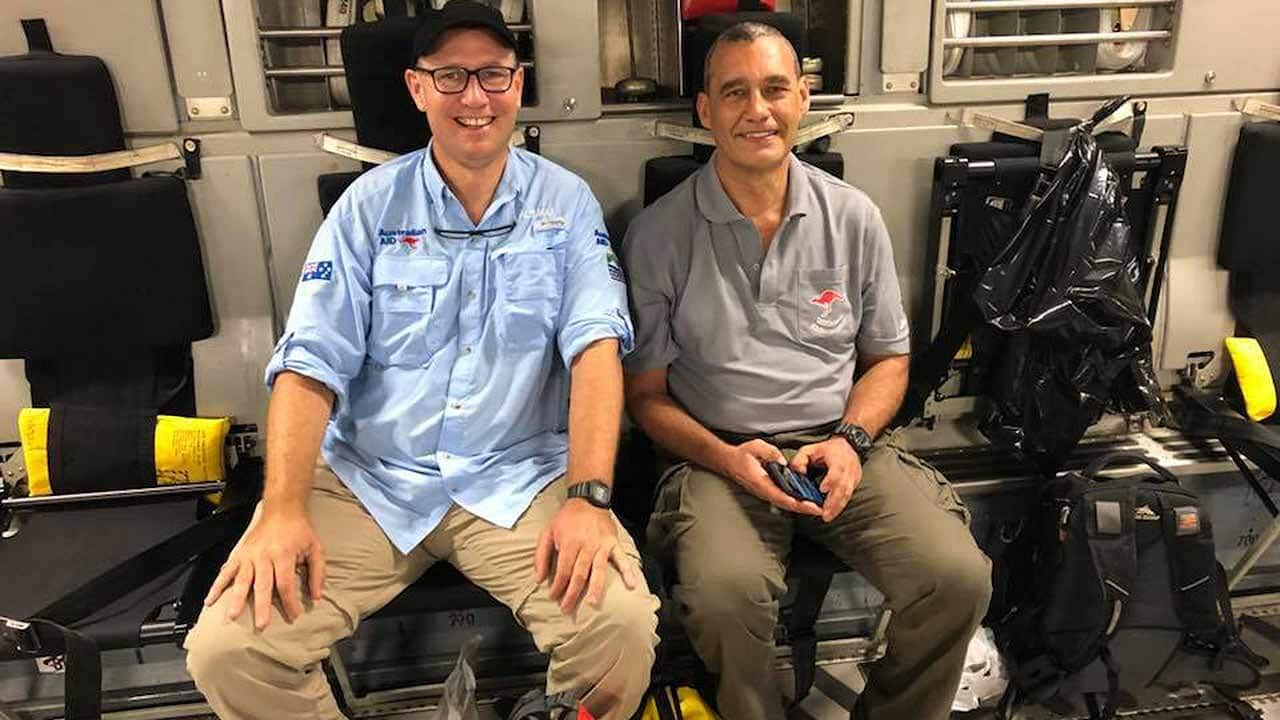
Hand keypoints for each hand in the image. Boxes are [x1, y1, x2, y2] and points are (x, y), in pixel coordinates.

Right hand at [204, 505, 326, 629]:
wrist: (282, 508)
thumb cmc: (300, 530)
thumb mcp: (316, 548)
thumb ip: (317, 573)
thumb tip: (316, 597)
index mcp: (283, 555)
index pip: (285, 584)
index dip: (290, 602)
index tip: (294, 616)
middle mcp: (263, 556)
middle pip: (262, 585)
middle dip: (261, 607)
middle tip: (261, 625)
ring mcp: (248, 555)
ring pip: (241, 580)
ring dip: (236, 599)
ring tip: (231, 616)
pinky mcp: (239, 554)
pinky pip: (226, 571)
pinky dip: (217, 586)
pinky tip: (210, 600)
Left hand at [534, 499, 640, 613]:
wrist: (588, 500)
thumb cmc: (566, 519)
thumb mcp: (547, 532)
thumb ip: (541, 555)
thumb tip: (538, 579)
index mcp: (569, 543)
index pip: (563, 570)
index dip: (558, 586)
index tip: (554, 597)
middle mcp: (586, 545)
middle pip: (579, 574)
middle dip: (572, 593)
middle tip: (567, 608)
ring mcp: (602, 545)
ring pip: (598, 570)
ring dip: (595, 588)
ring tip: (591, 603)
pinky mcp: (614, 543)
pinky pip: (622, 559)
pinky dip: (628, 571)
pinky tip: (632, 585)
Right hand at [719, 439, 821, 516]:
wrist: (729, 462)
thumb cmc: (742, 455)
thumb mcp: (756, 447)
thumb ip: (770, 453)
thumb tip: (783, 462)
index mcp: (762, 483)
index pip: (782, 497)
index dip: (798, 503)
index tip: (811, 506)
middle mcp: (764, 492)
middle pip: (787, 504)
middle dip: (804, 508)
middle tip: (820, 510)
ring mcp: (766, 493)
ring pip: (786, 504)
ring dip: (801, 506)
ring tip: (816, 507)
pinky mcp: (768, 491)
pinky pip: (783, 499)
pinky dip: (795, 502)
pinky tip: (805, 500)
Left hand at [791, 438, 861, 521]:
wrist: (849, 446)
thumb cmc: (828, 449)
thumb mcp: (810, 449)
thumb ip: (800, 459)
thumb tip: (797, 472)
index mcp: (837, 458)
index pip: (836, 471)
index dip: (830, 481)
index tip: (822, 489)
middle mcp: (848, 468)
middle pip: (843, 487)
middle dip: (833, 502)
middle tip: (824, 513)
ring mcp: (853, 476)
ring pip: (847, 494)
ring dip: (838, 507)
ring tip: (828, 516)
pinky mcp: (854, 483)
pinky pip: (849, 496)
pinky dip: (841, 505)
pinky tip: (833, 512)